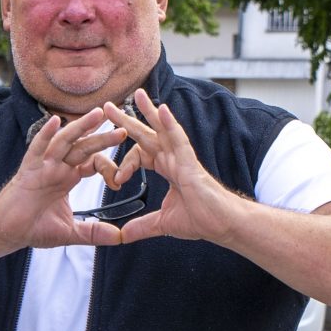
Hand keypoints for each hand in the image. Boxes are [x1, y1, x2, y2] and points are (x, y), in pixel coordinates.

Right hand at [0, 109, 132, 252]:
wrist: (8, 233)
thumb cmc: (33, 227)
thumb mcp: (70, 232)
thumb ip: (94, 232)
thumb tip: (120, 238)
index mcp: (69, 177)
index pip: (93, 162)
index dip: (108, 166)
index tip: (119, 180)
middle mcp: (58, 167)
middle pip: (84, 147)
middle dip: (102, 137)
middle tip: (123, 127)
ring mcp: (43, 166)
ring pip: (65, 142)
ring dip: (81, 127)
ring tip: (98, 114)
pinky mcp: (28, 170)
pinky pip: (37, 149)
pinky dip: (45, 135)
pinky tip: (54, 121)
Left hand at [92, 90, 240, 244]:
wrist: (222, 225)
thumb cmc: (202, 219)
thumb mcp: (163, 224)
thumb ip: (142, 227)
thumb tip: (123, 237)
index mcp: (167, 168)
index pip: (141, 153)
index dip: (125, 163)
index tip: (116, 179)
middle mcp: (174, 159)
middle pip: (147, 134)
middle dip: (127, 120)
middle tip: (108, 105)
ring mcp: (183, 158)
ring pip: (162, 130)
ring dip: (149, 111)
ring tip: (136, 94)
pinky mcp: (191, 163)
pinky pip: (179, 139)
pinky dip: (170, 124)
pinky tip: (161, 109)